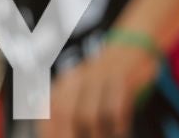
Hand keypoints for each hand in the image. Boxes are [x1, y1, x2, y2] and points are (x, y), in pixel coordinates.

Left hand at [39, 42, 158, 137]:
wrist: (129, 49)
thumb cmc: (102, 81)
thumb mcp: (79, 90)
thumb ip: (68, 112)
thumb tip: (59, 134)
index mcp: (65, 82)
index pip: (50, 110)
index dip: (50, 130)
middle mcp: (80, 78)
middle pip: (66, 113)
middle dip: (69, 135)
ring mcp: (100, 77)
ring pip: (91, 115)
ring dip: (98, 134)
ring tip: (103, 136)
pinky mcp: (122, 79)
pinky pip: (116, 109)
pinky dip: (118, 124)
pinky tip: (119, 129)